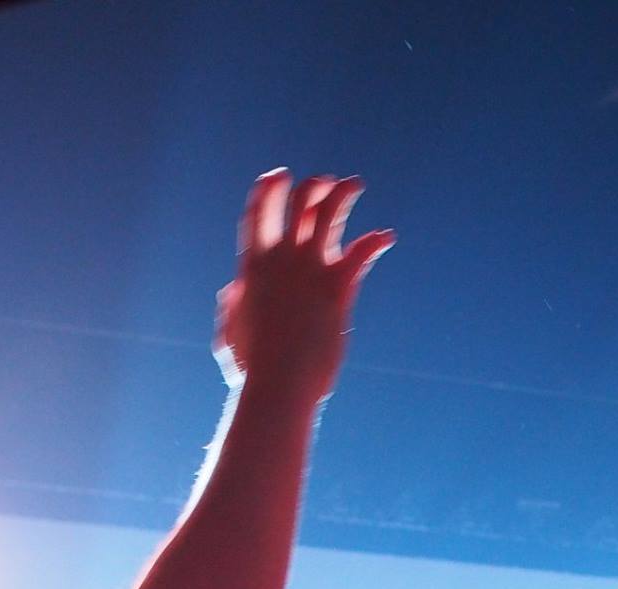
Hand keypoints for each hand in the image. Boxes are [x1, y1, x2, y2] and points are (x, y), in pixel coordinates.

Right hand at [216, 171, 393, 402]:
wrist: (278, 384)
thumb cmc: (252, 370)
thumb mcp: (230, 334)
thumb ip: (232, 307)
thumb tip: (234, 291)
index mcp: (252, 268)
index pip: (258, 214)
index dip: (268, 190)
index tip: (277, 176)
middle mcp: (281, 259)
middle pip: (297, 205)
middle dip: (310, 187)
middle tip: (323, 183)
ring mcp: (309, 270)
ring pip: (328, 214)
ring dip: (343, 195)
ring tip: (354, 185)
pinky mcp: (337, 288)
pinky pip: (361, 252)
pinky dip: (375, 240)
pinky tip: (387, 236)